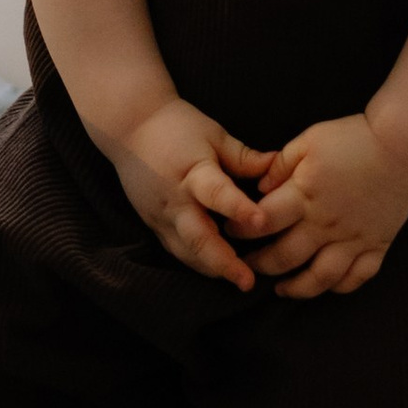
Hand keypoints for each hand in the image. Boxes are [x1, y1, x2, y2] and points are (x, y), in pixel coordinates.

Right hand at [108, 98, 276, 289]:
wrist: (129, 126)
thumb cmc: (176, 125)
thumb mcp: (213, 134)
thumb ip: (244, 157)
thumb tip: (277, 168)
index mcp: (193, 172)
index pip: (217, 193)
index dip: (239, 208)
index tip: (261, 222)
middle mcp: (175, 200)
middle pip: (198, 238)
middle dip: (224, 263)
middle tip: (247, 281)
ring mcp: (160, 216)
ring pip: (186, 252)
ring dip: (211, 268)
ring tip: (238, 280)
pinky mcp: (152, 224)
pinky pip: (177, 249)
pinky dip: (197, 261)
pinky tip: (217, 269)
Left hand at [243, 111, 407, 298]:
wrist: (404, 147)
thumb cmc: (353, 139)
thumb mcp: (309, 141)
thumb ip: (280, 166)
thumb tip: (259, 189)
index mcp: (305, 195)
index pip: (263, 221)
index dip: (242, 230)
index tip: (230, 232)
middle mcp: (326, 224)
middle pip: (285, 256)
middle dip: (260, 265)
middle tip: (246, 266)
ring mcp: (353, 239)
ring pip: (320, 277)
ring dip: (296, 288)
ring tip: (281, 289)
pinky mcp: (377, 245)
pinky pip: (357, 277)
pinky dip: (340, 287)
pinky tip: (324, 285)